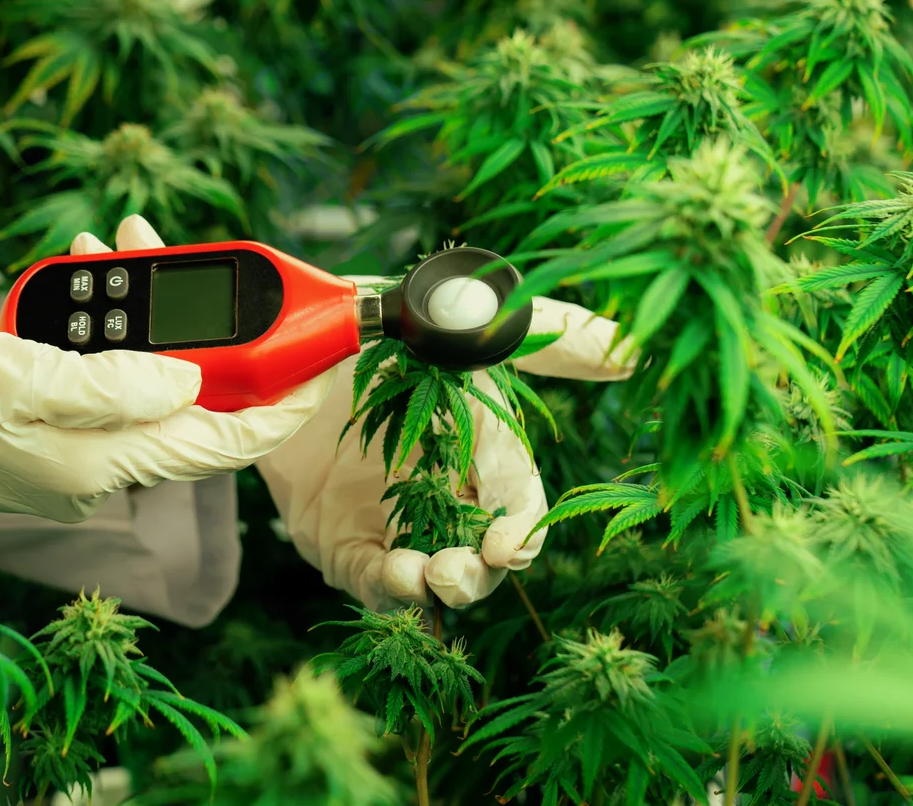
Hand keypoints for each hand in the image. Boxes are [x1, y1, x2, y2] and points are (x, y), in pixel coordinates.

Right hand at [0, 217, 336, 523]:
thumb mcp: (31, 377)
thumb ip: (123, 387)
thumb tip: (194, 382)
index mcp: (106, 465)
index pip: (228, 441)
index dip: (283, 401)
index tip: (321, 360)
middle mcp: (100, 469)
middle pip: (190, 399)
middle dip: (204, 326)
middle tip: (196, 259)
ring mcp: (72, 455)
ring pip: (145, 378)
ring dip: (146, 312)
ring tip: (121, 240)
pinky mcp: (45, 434)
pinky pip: (102, 378)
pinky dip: (103, 329)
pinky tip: (83, 278)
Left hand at [257, 296, 635, 611]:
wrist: (283, 342)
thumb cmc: (382, 329)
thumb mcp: (463, 325)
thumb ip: (547, 339)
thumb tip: (630, 350)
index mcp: (483, 453)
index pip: (520, 506)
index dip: (523, 531)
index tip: (508, 543)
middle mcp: (447, 496)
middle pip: (484, 556)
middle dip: (482, 573)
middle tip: (462, 569)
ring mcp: (396, 524)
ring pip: (435, 579)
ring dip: (440, 587)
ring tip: (427, 574)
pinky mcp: (344, 542)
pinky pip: (374, 580)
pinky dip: (390, 588)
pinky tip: (395, 574)